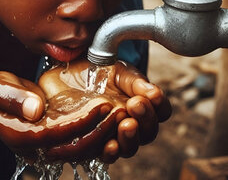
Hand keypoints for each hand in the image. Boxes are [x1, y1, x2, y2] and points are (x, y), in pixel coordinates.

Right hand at [0, 70, 119, 160]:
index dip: (82, 121)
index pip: (57, 134)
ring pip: (84, 151)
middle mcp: (37, 149)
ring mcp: (49, 149)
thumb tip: (36, 108)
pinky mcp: (59, 143)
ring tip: (126, 116)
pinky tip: (118, 121)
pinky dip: (103, 136)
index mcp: (21, 136)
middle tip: (122, 112)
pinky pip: (84, 145)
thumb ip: (13, 97)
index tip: (104, 104)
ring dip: (107, 136)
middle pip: (75, 148)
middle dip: (101, 131)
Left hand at [42, 60, 171, 162]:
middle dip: (145, 119)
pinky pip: (105, 155)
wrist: (66, 75)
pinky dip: (110, 152)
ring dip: (130, 138)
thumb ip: (135, 82)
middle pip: (148, 132)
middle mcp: (131, 124)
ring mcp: (113, 136)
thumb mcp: (118, 71)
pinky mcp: (93, 144)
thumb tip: (153, 92)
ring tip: (126, 125)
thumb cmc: (97, 72)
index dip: (160, 105)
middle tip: (135, 104)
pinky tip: (110, 145)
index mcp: (142, 105)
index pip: (161, 111)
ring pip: (130, 147)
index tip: (152, 94)